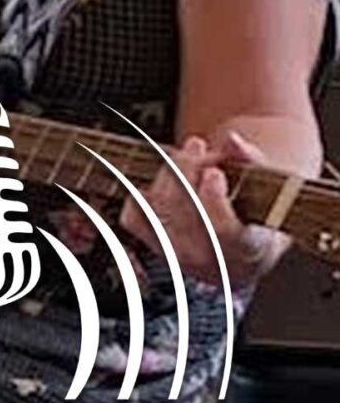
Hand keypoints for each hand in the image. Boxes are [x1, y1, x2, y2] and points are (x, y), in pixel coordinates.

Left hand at [128, 130, 287, 294]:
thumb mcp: (268, 188)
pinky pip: (135, 217)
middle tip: (196, 146)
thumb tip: (233, 140)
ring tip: (188, 153)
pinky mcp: (155, 248)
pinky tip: (167, 177)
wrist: (240, 247)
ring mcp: (178, 258)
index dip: (214, 200)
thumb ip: (252, 161)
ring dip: (169, 175)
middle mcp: (211, 262)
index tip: (214, 172)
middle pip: (186, 216)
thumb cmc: (258, 212)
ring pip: (159, 212)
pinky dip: (145, 192)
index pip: (224, 231)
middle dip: (187, 173)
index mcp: (249, 251)